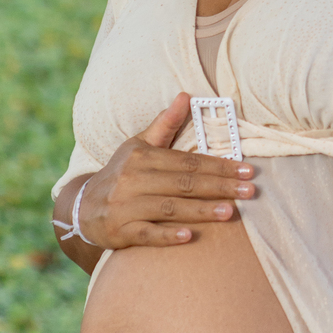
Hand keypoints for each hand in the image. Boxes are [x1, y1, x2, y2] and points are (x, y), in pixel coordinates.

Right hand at [66, 92, 254, 249]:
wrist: (83, 208)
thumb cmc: (122, 173)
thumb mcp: (138, 146)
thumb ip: (165, 124)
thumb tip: (186, 95)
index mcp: (142, 157)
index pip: (188, 162)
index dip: (219, 166)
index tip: (246, 169)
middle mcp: (133, 180)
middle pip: (184, 184)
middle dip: (219, 187)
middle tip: (249, 190)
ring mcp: (125, 206)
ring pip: (170, 208)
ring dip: (201, 210)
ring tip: (230, 212)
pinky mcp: (120, 231)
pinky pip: (147, 233)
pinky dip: (167, 236)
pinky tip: (189, 237)